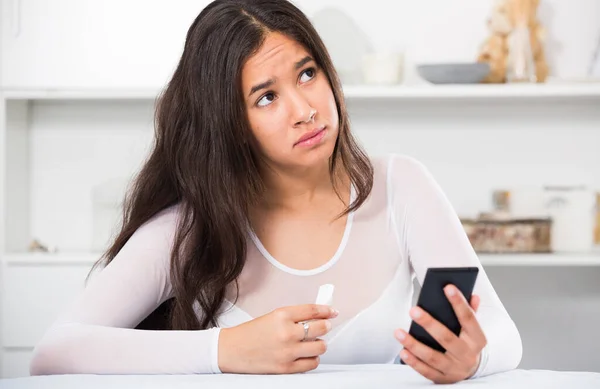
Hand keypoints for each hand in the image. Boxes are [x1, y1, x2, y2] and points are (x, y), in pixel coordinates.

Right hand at [218, 304, 337, 373]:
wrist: (231, 350)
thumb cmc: (250, 333)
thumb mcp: (272, 317)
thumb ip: (294, 316)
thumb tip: (319, 316)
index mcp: (282, 315)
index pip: (313, 311)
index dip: (327, 310)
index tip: (332, 312)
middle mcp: (286, 332)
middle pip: (321, 328)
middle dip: (326, 326)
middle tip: (325, 326)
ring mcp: (287, 351)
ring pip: (320, 347)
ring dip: (320, 344)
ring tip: (314, 343)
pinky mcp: (286, 368)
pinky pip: (312, 363)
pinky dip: (313, 358)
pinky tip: (307, 355)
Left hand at [395, 285, 486, 383]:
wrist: (471, 371)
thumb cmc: (467, 343)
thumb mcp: (473, 329)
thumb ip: (471, 312)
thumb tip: (472, 295)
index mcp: (477, 339)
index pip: (469, 318)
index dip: (459, 303)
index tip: (448, 287)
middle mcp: (466, 354)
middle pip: (447, 338)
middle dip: (429, 324)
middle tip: (413, 310)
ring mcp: (454, 368)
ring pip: (432, 357)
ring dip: (414, 344)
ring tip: (399, 332)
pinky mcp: (442, 378)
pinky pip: (426, 371)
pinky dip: (413, 362)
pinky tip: (403, 351)